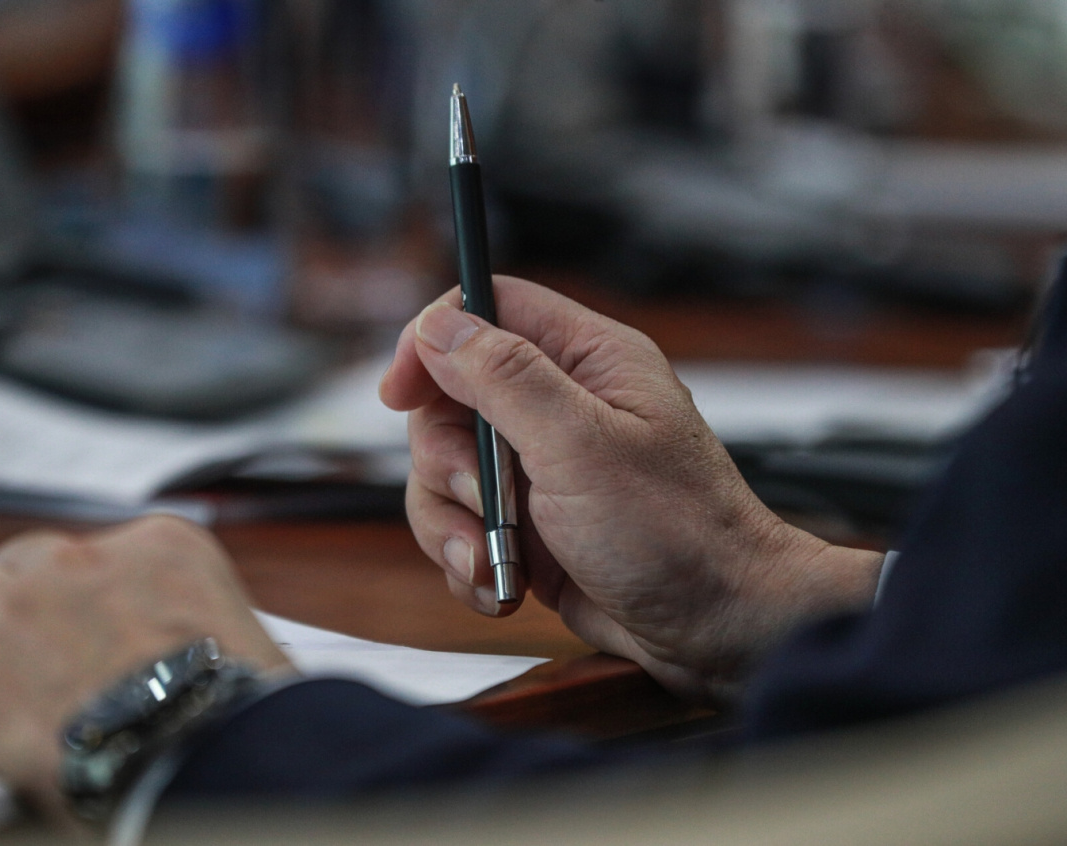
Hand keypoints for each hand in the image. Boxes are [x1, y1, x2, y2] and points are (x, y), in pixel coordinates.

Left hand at [0, 516, 291, 817]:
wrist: (198, 755)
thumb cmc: (238, 711)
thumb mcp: (242, 636)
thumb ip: (192, 620)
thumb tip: (171, 651)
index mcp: (164, 546)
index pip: (103, 553)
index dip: (95, 601)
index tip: (102, 635)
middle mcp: (85, 557)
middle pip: (28, 559)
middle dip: (31, 601)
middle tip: (47, 657)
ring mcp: (19, 602)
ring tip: (5, 683)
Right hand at [380, 277, 881, 699]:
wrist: (715, 627)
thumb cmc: (676, 532)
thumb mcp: (581, 444)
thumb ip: (505, 378)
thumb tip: (439, 327)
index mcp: (586, 360)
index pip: (488, 310)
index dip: (433, 341)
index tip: (401, 392)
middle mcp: (559, 408)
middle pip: (449, 401)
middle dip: (446, 462)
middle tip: (482, 497)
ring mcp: (542, 470)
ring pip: (446, 472)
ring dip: (454, 524)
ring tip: (495, 562)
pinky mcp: (530, 526)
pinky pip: (463, 526)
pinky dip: (470, 561)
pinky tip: (503, 585)